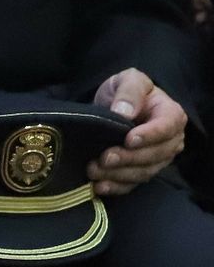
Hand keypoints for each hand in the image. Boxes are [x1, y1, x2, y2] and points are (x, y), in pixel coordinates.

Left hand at [90, 69, 186, 195]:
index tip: (128, 139)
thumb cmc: (125, 91)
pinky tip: (99, 186)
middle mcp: (170, 141)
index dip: (149, 136)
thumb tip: (123, 112)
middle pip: (155, 155)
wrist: (113, 105)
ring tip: (94, 170)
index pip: (166, 128)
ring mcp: (156, 159)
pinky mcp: (140, 171)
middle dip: (129, 158)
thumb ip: (129, 92)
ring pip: (143, 172)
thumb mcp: (128, 80)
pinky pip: (132, 184)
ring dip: (119, 174)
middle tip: (105, 157)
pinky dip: (116, 187)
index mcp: (171, 115)